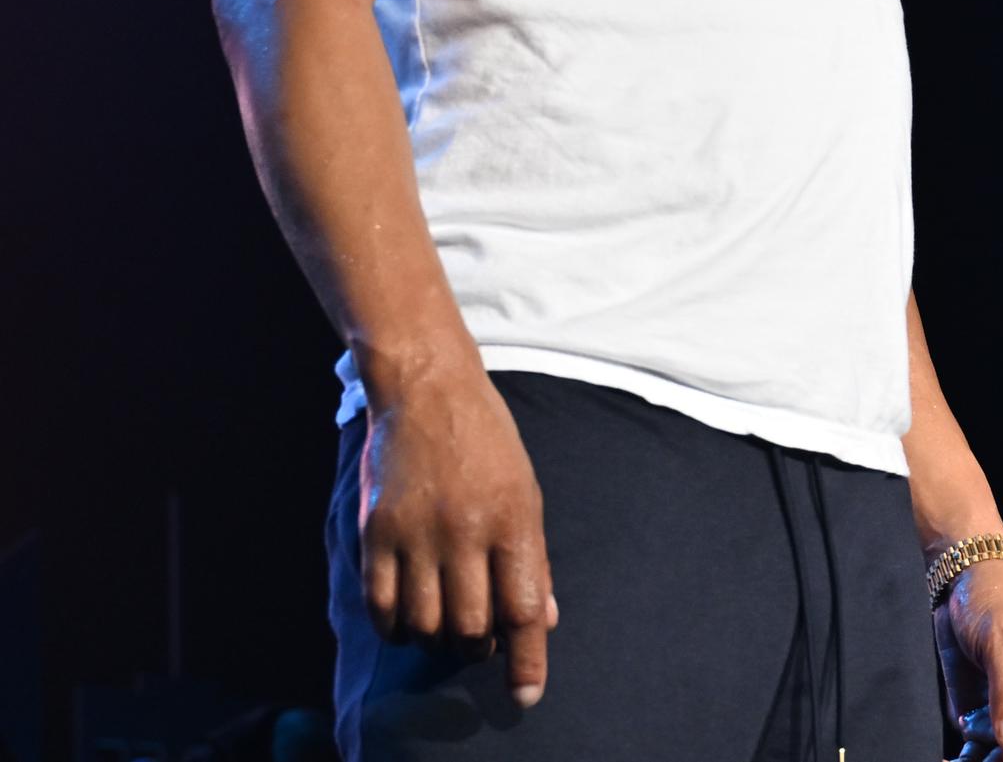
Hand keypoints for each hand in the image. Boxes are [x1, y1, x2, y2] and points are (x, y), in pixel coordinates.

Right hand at [358, 364, 556, 705]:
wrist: (427, 389)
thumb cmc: (486, 441)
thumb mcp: (527, 490)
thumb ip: (533, 557)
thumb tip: (544, 619)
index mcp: (513, 519)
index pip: (523, 609)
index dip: (526, 660)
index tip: (526, 695)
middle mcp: (466, 530)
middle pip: (471, 626)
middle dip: (478, 648)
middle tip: (477, 639)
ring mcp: (417, 533)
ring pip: (424, 625)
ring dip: (436, 641)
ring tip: (443, 627)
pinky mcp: (376, 532)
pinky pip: (381, 606)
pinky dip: (395, 627)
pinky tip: (406, 619)